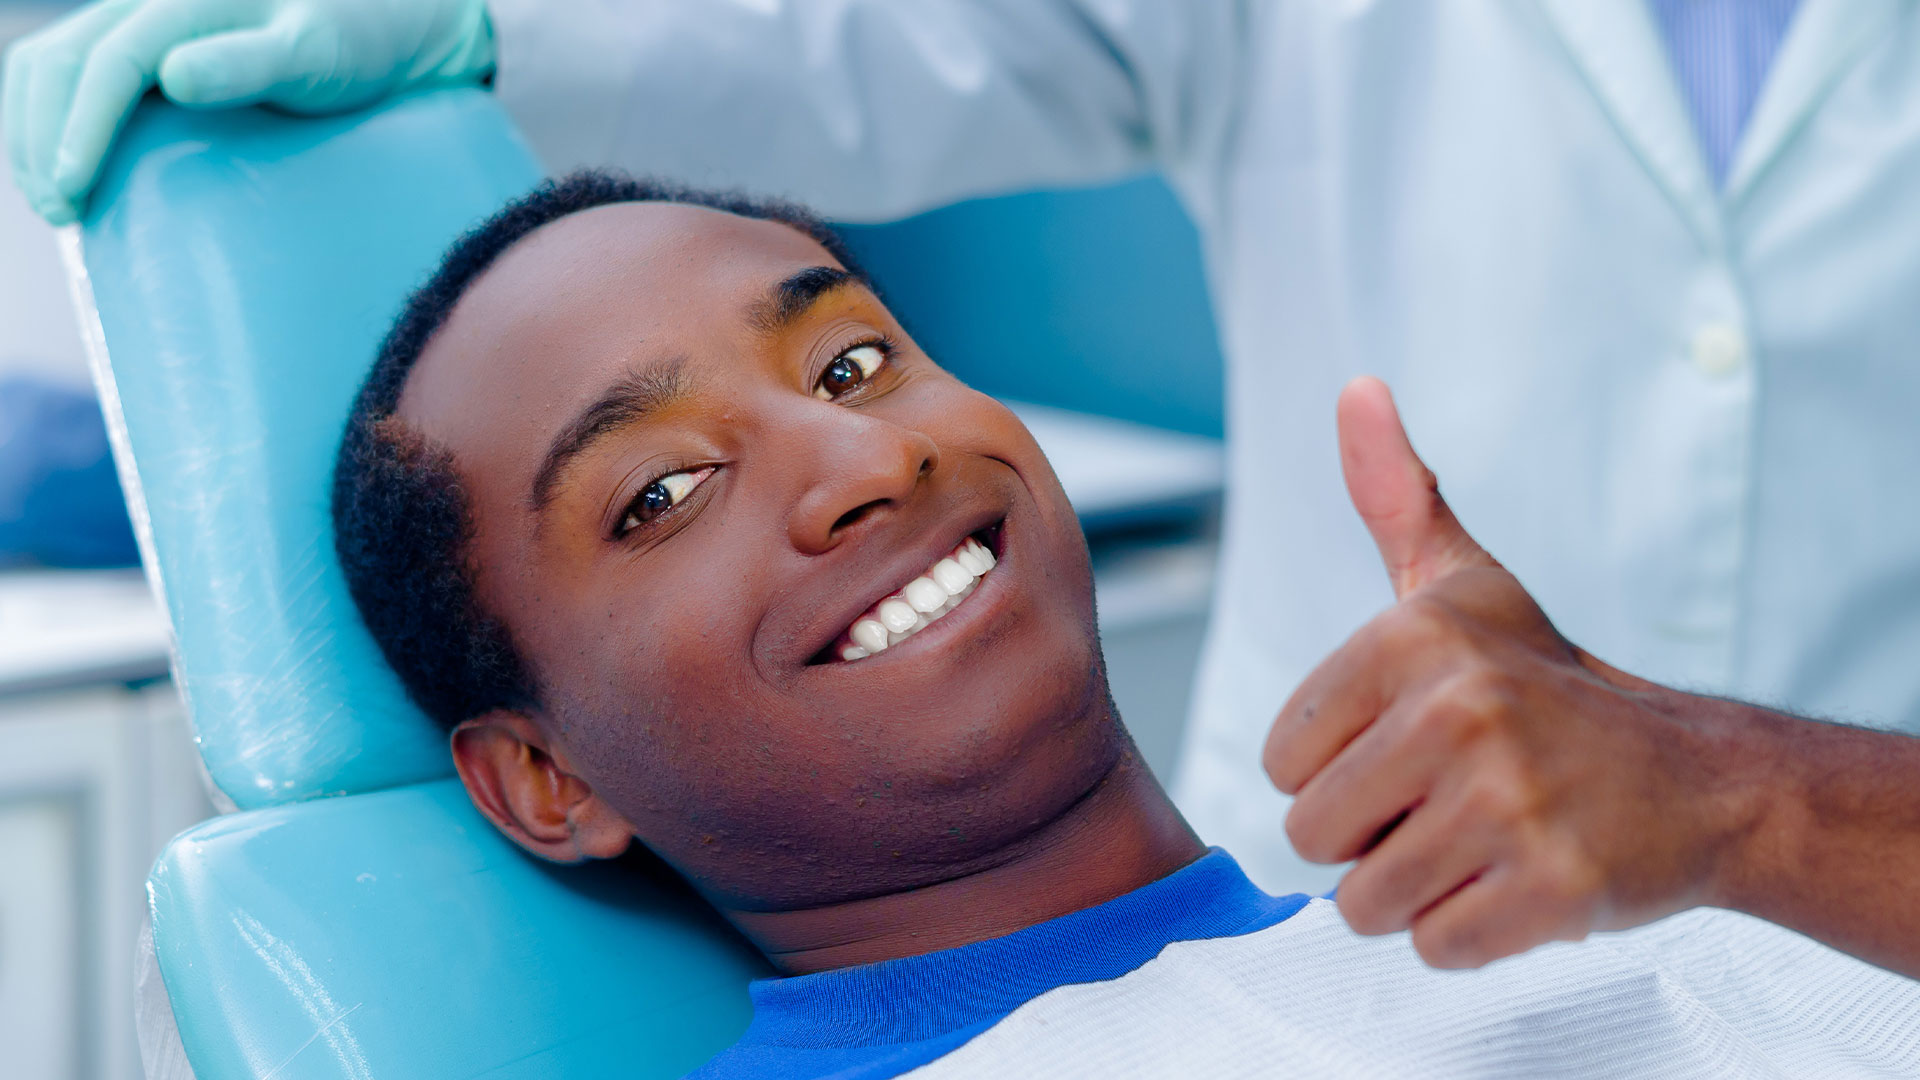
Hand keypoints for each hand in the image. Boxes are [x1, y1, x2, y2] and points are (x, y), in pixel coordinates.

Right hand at [3, 0, 493, 223]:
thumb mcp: (314, 53)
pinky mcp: (148, 45)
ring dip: (36, 128)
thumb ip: (250, 62)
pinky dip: (57, 117)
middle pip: (61, 61)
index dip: (79, 127)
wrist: (384, 23)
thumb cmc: (356, 42)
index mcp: (182, 0)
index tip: (71, 190)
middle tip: (59, 213)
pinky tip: (70, 166)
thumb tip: (173, 76)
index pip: (106, 62)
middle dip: (42, 136)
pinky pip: (79, 73)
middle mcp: (149, 1)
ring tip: (56, 200)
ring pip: (55, 63)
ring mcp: (142, 19)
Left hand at [1263, 377, 1762, 968]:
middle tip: (1443, 802)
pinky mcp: (1552, 890)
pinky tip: (1515, 879)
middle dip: (1368, 837)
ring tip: (1476, 840)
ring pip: (1364, 902)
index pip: (1281, 761)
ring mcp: (1509, 804)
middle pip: (1312, 836)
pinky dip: (1468, 931)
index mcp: (1412, 641)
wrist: (1697, 776)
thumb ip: (1395, 496)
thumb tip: (1355, 388)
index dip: (1333, 772)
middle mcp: (1458, 713)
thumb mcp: (1464, 582)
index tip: (1402, 749)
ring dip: (1413, 890)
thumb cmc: (1547, 681)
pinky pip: (1434, 948)